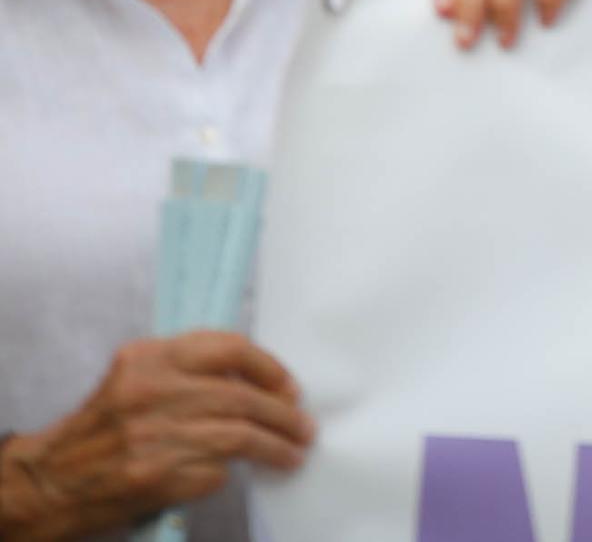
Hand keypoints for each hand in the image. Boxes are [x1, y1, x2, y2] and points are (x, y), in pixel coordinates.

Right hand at [0, 333, 311, 539]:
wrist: (52, 478)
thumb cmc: (105, 426)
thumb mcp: (137, 378)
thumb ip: (189, 369)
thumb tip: (262, 381)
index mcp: (148, 357)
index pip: (229, 348)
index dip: (270, 368)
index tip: (289, 386)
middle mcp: (151, 391)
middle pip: (243, 397)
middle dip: (284, 414)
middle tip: (303, 426)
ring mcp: (153, 434)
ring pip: (240, 435)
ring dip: (276, 445)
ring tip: (294, 451)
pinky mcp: (157, 474)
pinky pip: (215, 469)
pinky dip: (231, 471)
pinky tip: (242, 473)